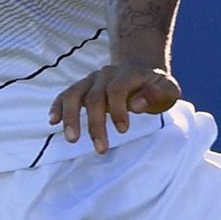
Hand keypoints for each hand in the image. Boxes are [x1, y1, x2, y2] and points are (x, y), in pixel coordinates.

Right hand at [48, 64, 182, 153]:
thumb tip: (136, 105)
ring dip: (71, 117)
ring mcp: (92, 79)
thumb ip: (156, 95)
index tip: (123, 131)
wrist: (143, 71)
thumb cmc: (156, 87)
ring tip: (72, 139)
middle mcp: (107, 73)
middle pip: (94, 96)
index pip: (117, 89)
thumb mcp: (167, 90)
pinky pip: (66, 94)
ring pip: (74, 94)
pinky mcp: (83, 87)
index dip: (118, 110)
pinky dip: (57, 106)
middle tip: (101, 149)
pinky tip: (53, 121)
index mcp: (128, 73)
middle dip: (96, 124)